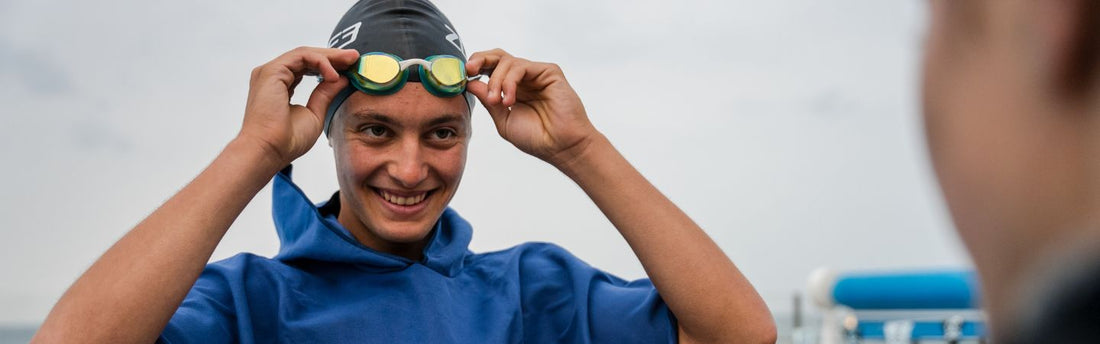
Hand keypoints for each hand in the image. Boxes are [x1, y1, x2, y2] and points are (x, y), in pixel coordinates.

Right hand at [237, 47, 359, 166]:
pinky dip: (320, 62)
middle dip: (333, 57)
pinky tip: (334, 75)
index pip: (307, 68)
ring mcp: (271, 72)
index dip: (329, 65)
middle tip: (355, 57)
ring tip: (350, 61)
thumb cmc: (287, 141)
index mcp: (279, 86)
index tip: (351, 67)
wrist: (269, 150)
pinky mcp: (272, 71)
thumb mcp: (314, 113)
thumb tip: (342, 79)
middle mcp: (273, 76)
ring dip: (330, 56)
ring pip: (305, 54)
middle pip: (307, 58)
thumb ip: (325, 94)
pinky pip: (301, 57)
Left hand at [466, 49, 600, 167]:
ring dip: (496, 81)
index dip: (475, 68)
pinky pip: (521, 66)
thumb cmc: (536, 138)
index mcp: (512, 89)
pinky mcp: (549, 71)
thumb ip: (487, 100)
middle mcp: (524, 79)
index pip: (490, 69)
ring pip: (507, 62)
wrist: (561, 146)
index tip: (462, 76)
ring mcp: (536, 74)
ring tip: (496, 102)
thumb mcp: (503, 120)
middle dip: (480, 59)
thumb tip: (469, 83)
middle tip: (469, 70)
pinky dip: (510, 81)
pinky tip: (509, 99)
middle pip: (497, 57)